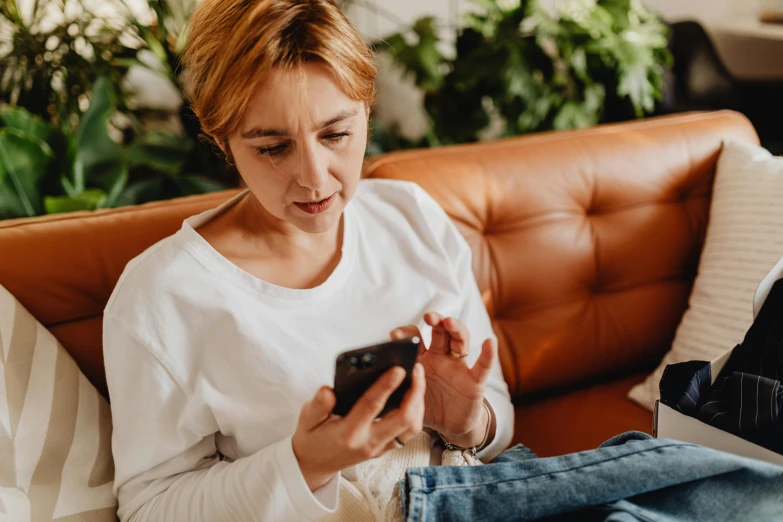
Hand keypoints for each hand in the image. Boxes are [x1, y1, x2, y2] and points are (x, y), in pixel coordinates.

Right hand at [292, 363, 425, 491]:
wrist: (315, 465)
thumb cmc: (312, 437)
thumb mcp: (306, 420)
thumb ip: (317, 405)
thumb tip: (329, 390)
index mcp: (348, 433)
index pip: (371, 406)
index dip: (386, 386)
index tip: (398, 369)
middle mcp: (368, 442)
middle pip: (403, 419)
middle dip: (415, 392)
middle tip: (416, 368)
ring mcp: (380, 448)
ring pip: (411, 426)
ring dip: (419, 402)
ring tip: (418, 378)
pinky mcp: (386, 448)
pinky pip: (408, 432)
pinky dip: (416, 412)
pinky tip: (414, 394)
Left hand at [391, 313, 495, 448]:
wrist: (449, 426)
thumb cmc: (427, 406)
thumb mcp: (408, 395)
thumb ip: (398, 385)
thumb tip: (373, 379)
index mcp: (423, 358)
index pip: (416, 337)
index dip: (407, 333)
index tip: (395, 335)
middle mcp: (441, 357)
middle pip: (440, 332)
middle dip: (435, 321)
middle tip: (429, 317)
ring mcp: (459, 367)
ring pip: (460, 341)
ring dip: (456, 329)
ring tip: (449, 323)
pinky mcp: (474, 381)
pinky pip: (482, 366)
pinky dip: (488, 354)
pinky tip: (490, 342)